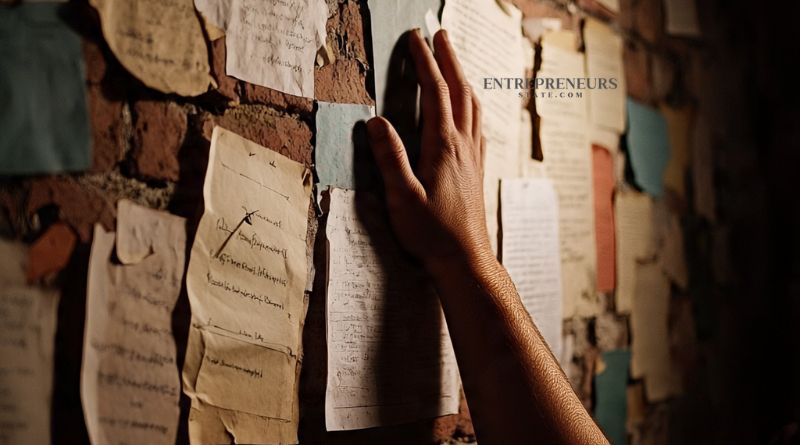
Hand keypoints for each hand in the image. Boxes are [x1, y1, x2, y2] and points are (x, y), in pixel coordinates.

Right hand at [366, 29, 490, 267]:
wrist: (465, 260)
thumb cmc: (431, 233)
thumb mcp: (402, 198)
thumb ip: (390, 158)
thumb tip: (376, 121)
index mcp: (444, 147)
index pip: (435, 93)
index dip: (425, 62)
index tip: (416, 38)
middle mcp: (463, 146)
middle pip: (460, 91)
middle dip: (449, 59)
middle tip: (440, 34)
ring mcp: (474, 157)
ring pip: (473, 106)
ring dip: (463, 78)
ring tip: (454, 62)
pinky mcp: (477, 169)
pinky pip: (478, 125)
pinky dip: (472, 104)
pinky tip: (470, 109)